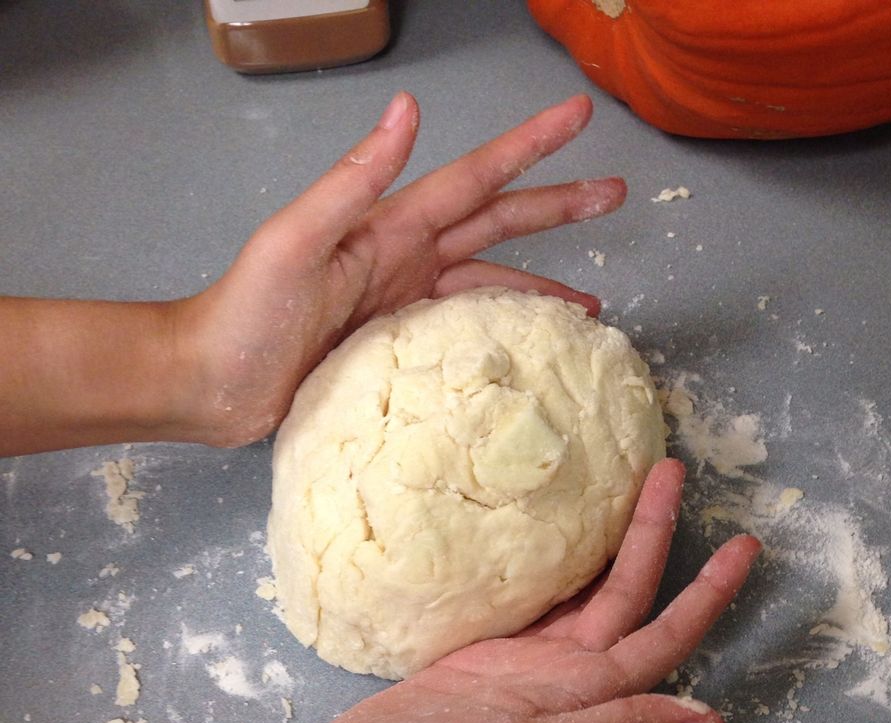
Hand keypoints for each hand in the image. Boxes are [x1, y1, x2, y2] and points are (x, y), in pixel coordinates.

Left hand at [175, 92, 624, 446]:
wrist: (210, 382)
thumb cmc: (244, 312)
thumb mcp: (294, 239)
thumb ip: (351, 180)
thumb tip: (407, 109)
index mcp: (389, 229)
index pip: (474, 180)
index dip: (528, 148)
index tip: (579, 117)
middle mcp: (406, 261)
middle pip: (498, 225)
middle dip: (557, 206)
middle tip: (617, 191)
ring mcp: (404, 308)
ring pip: (490, 285)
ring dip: (541, 287)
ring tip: (594, 304)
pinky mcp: (397, 353)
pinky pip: (465, 337)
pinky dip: (502, 337)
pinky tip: (530, 350)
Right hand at [281, 461, 760, 722]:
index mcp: (587, 701)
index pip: (663, 639)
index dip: (707, 596)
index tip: (746, 545)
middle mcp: (564, 681)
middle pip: (625, 598)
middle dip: (655, 537)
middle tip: (673, 470)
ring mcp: (519, 665)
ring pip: (581, 594)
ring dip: (610, 545)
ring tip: (625, 486)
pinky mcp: (475, 653)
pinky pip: (529, 600)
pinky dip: (550, 565)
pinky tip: (553, 532)